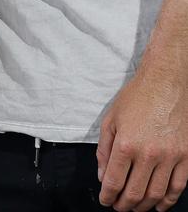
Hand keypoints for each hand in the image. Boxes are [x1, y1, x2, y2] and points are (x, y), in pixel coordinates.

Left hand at [97, 64, 187, 210]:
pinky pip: (178, 187)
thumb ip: (104, 150)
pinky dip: (168, 201)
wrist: (165, 81)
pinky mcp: (185, 156)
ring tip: (136, 207)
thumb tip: (102, 176)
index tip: (105, 200)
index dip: (107, 196)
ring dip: (144, 206)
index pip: (114, 182)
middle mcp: (148, 153)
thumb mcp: (111, 119)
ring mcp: (170, 156)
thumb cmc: (137, 97)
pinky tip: (159, 204)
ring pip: (156, 194)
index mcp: (126, 144)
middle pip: (135, 193)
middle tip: (119, 206)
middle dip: (124, 205)